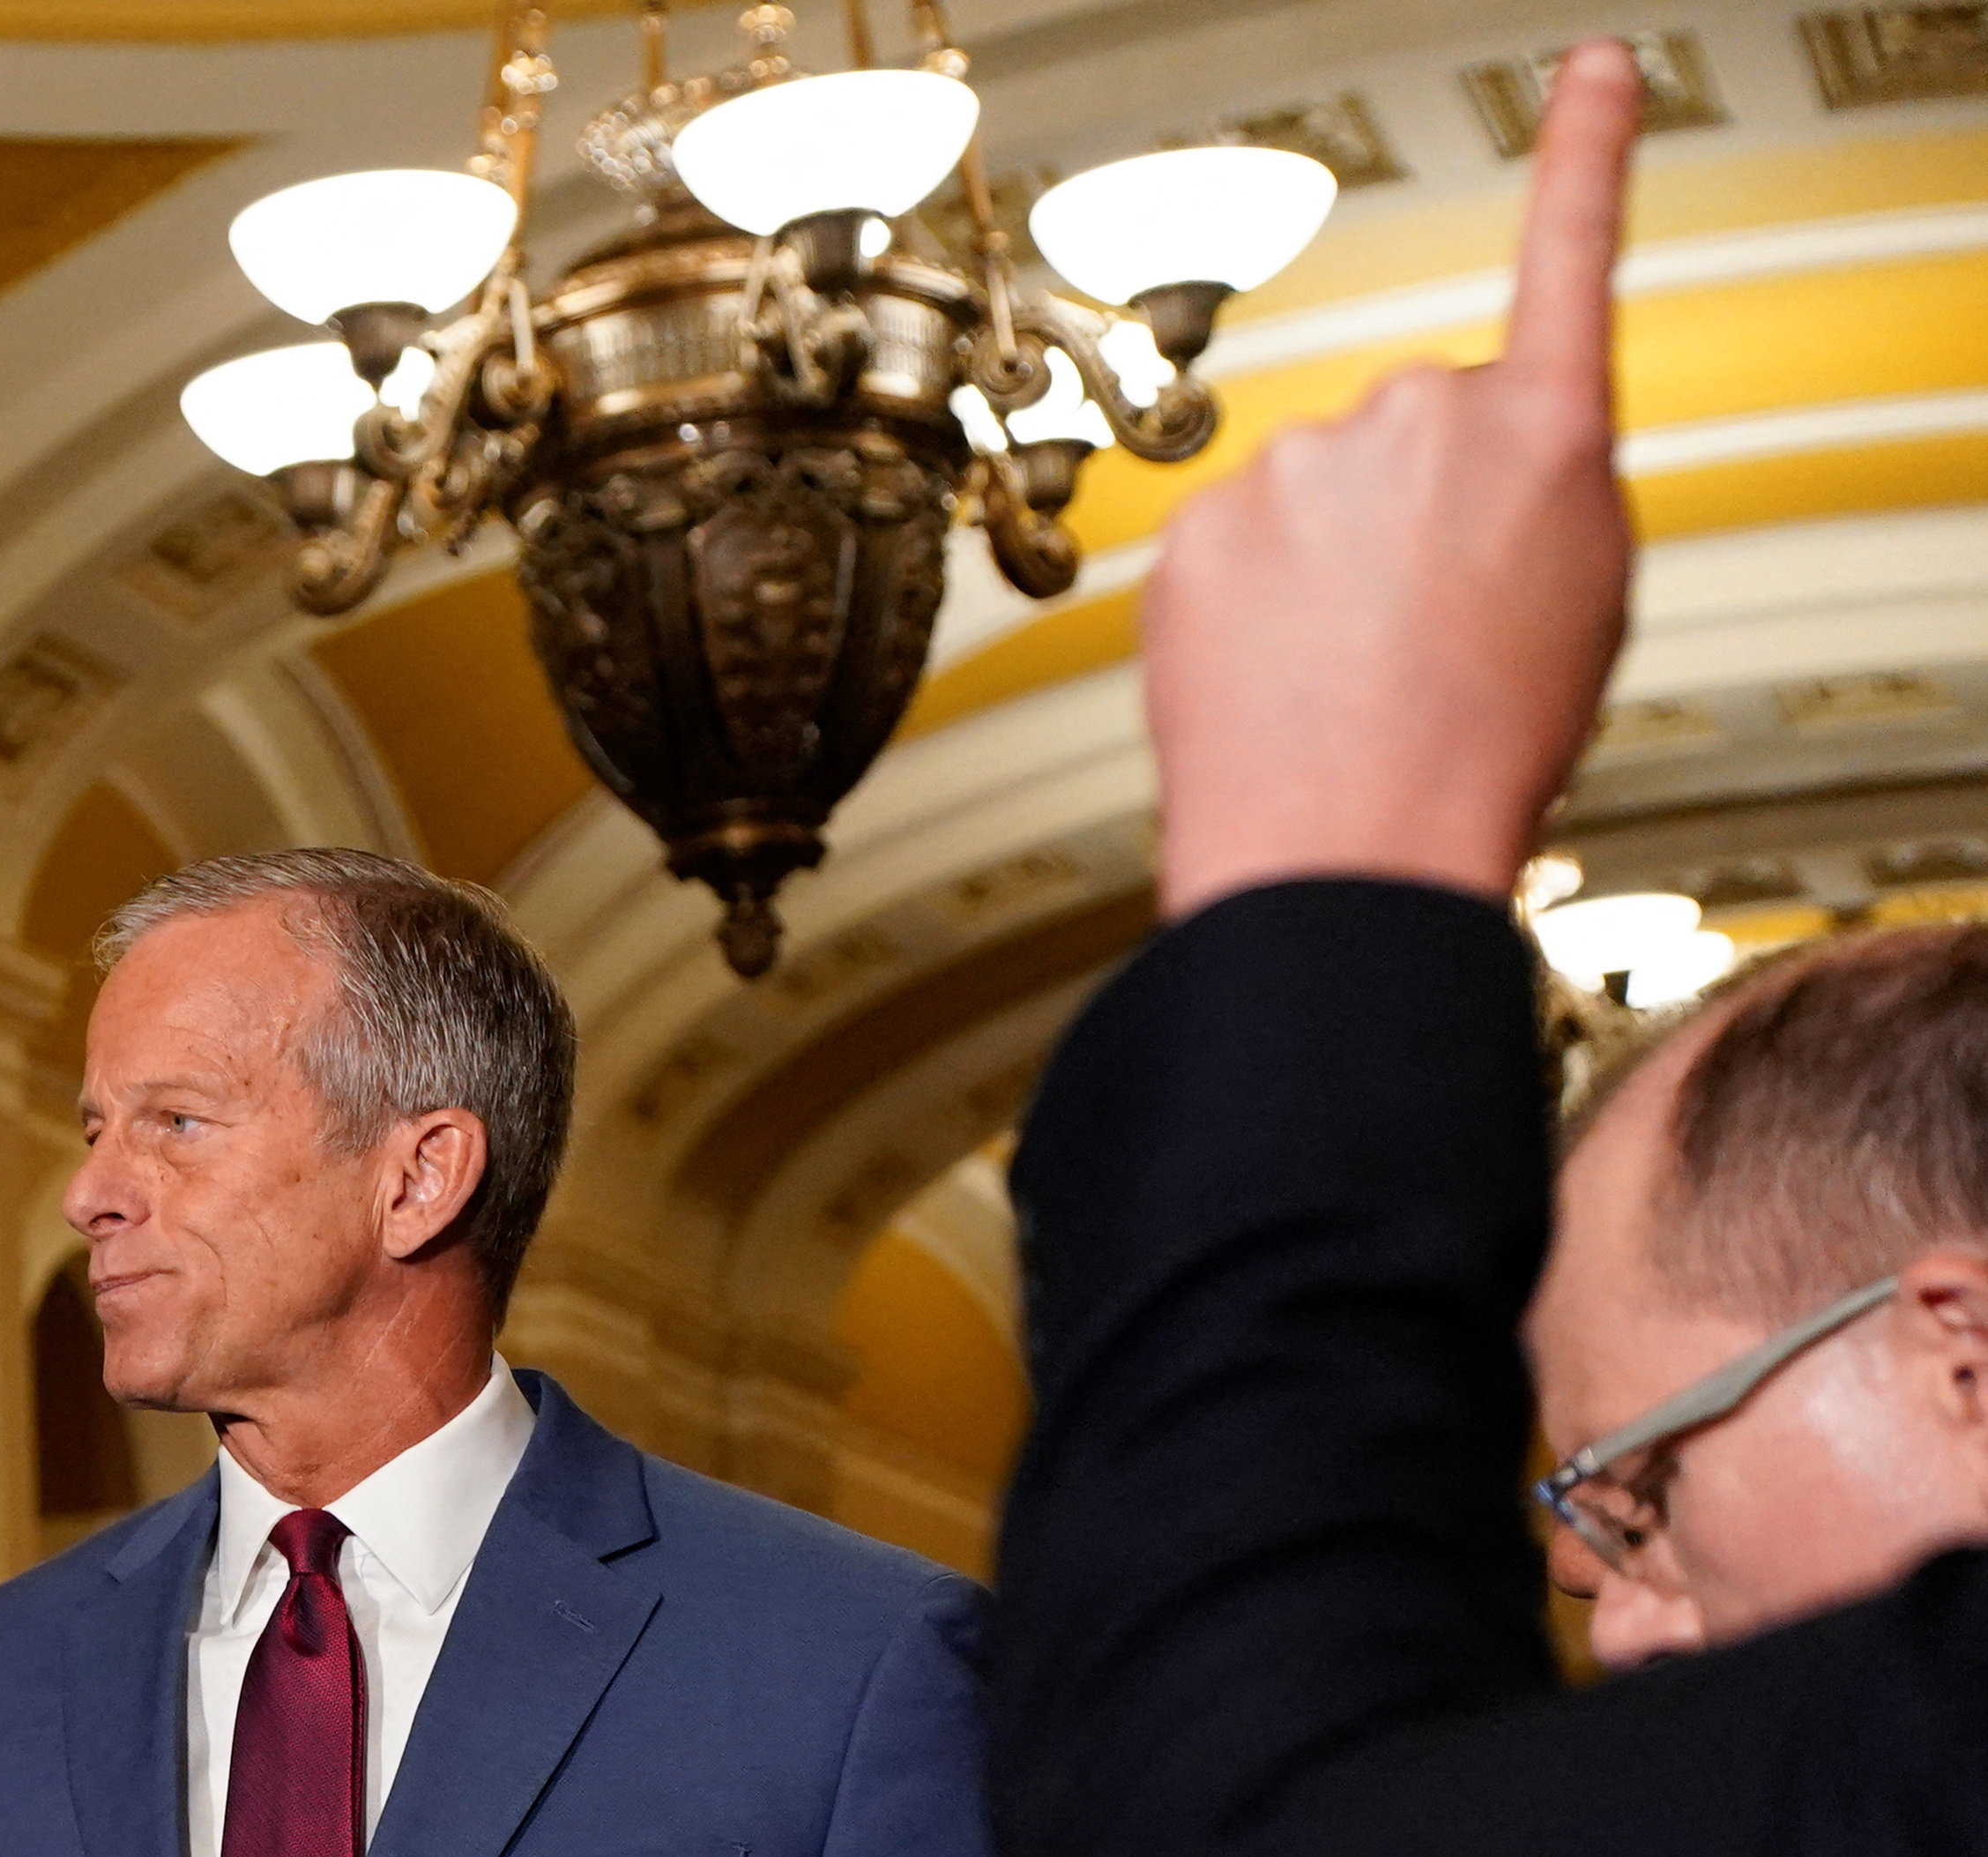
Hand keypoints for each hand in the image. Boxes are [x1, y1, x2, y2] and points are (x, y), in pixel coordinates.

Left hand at [1147, 35, 1638, 913]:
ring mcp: (1293, 468)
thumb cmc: (1477, 745)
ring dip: (1321, 565)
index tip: (1587, 72)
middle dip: (1407, 507)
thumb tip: (1477, 463)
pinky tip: (1272, 681)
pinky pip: (1230, 552)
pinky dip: (1245, 608)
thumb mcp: (1581, 595)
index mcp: (1543, 430)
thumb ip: (1536, 485)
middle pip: (1408, 431)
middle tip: (1420, 625)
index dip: (1583, 155)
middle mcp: (1413, 417)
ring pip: (1310, 496)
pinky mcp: (1194, 529)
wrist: (1347, 853)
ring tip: (1344, 674)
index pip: (1570, 256)